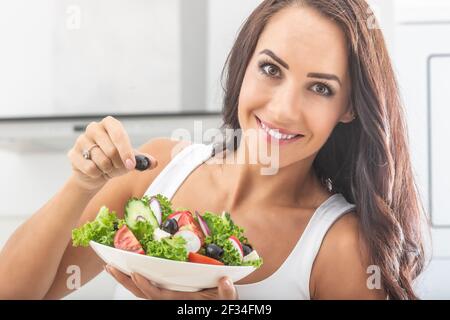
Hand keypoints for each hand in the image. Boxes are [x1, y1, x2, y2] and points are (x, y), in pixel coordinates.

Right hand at [67, 116, 157, 190]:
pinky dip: (97, 174)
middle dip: (118, 164)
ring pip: (100, 161)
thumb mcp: (130, 159)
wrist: (95, 173)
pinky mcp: (72, 154)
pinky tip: (96, 171)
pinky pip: (89, 168)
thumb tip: (153, 163)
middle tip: (118, 166)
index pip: (119, 134)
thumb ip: (143, 160)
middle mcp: (94, 128)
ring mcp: (81, 140)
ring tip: (106, 167)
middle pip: (111, 150)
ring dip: (108, 169)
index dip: (126, 151)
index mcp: (110, 124)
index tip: (131, 165)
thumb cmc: (115, 161)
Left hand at [105, 265, 238, 299]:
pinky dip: (135, 279)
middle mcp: (168, 300)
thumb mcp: (227, 299)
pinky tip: (129, 270)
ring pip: (140, 290)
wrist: (219, 305)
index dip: (146, 285)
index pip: (158, 295)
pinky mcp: (166, 292)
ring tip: (112, 266)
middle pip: (141, 292)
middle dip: (124, 280)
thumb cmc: (220, 302)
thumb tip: (225, 281)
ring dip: (125, 279)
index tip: (136, 273)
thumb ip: (226, 292)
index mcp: (179, 301)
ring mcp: (166, 296)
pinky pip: (146, 287)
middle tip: (109, 266)